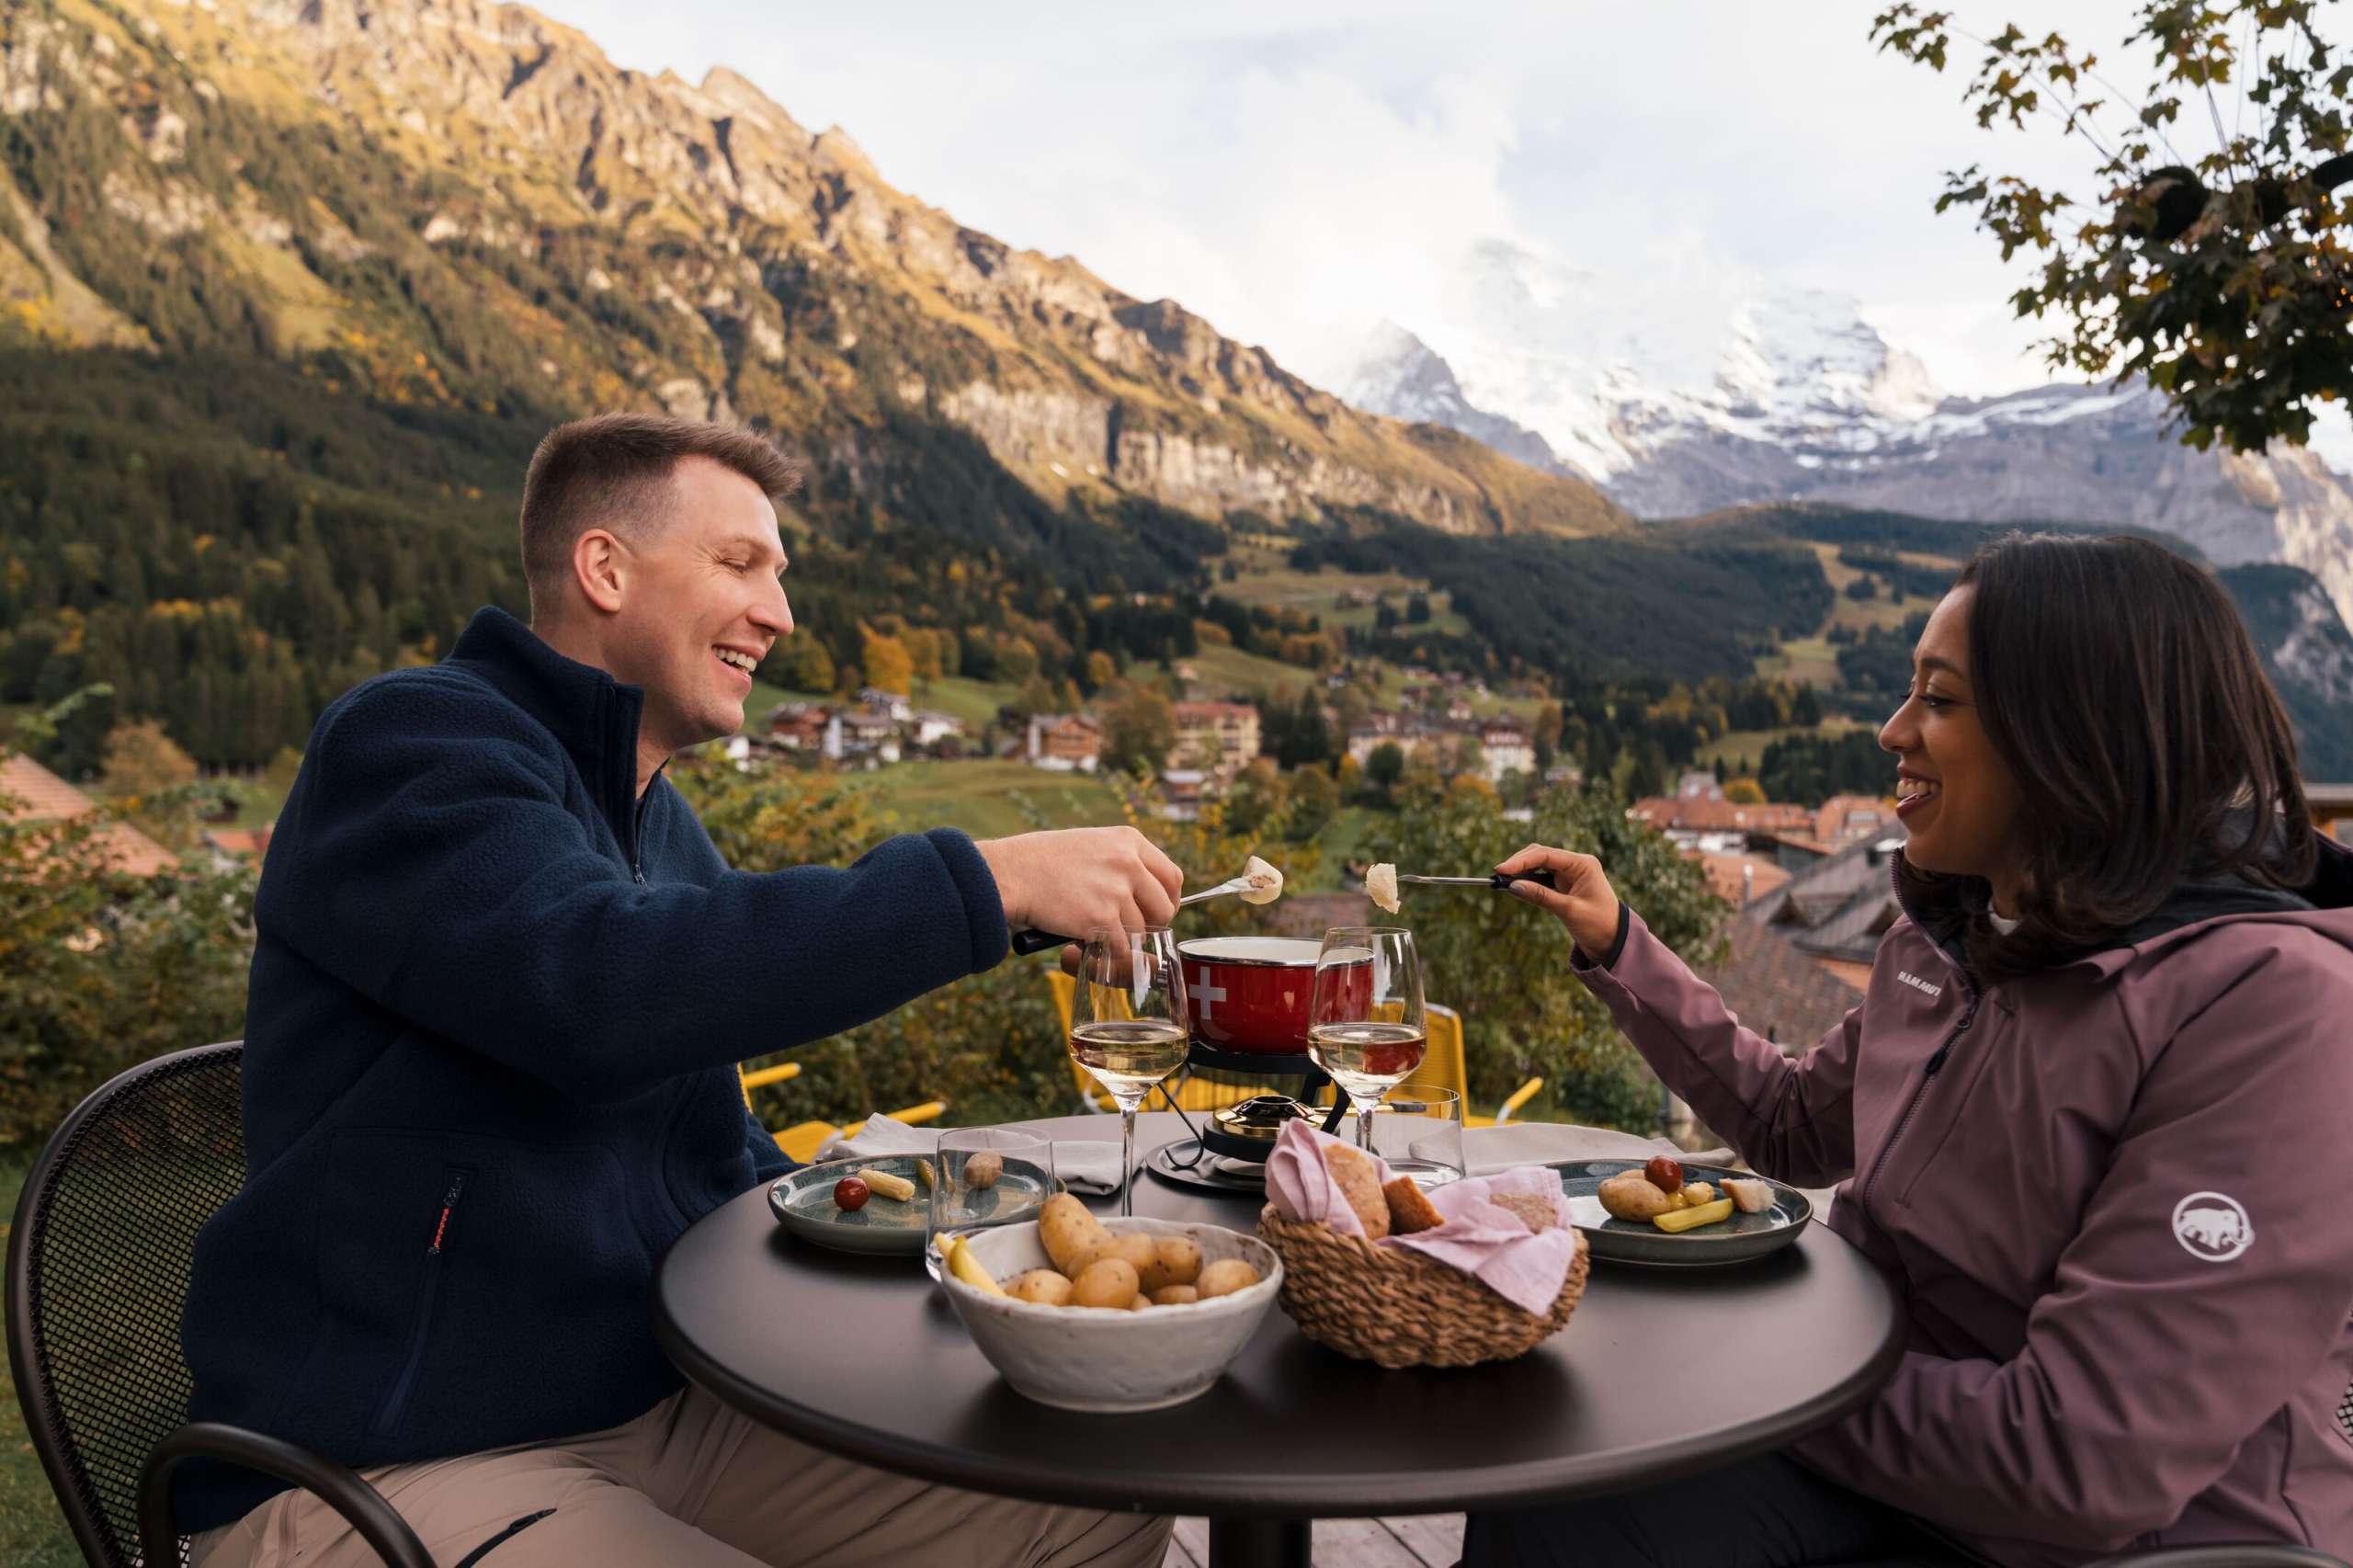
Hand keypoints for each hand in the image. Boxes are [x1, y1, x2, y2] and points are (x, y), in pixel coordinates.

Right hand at [976, 826, 1182, 937]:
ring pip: (1139, 932)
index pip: (1172, 877)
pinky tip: (1083, 941)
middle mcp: (1129, 863)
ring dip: (1118, 939)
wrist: (1011, 872)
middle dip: (1150, 926)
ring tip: (1091, 931)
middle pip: (1163, 908)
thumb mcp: (1090, 844)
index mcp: (1129, 840)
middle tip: (1129, 931)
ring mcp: (1117, 891)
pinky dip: (1105, 953)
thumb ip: (1120, 862)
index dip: (1168, 901)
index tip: (1158, 914)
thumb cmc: (1041, 861)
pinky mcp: (1102, 919)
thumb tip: (1143, 894)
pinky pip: (1119, 949)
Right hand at [1495, 843, 1622, 958]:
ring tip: (1503, 882)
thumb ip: (1541, 896)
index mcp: (1583, 864)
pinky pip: (1541, 878)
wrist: (1614, 941)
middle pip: (1540, 855)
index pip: (1546, 855)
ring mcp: (1569, 874)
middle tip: (1498, 876)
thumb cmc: (1599, 925)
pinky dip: (1528, 882)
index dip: (1521, 861)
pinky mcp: (1564, 885)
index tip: (1501, 869)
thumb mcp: (1569, 910)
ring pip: (1538, 865)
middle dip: (1519, 863)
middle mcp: (1576, 864)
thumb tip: (1513, 886)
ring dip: (1521, 872)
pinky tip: (1516, 888)